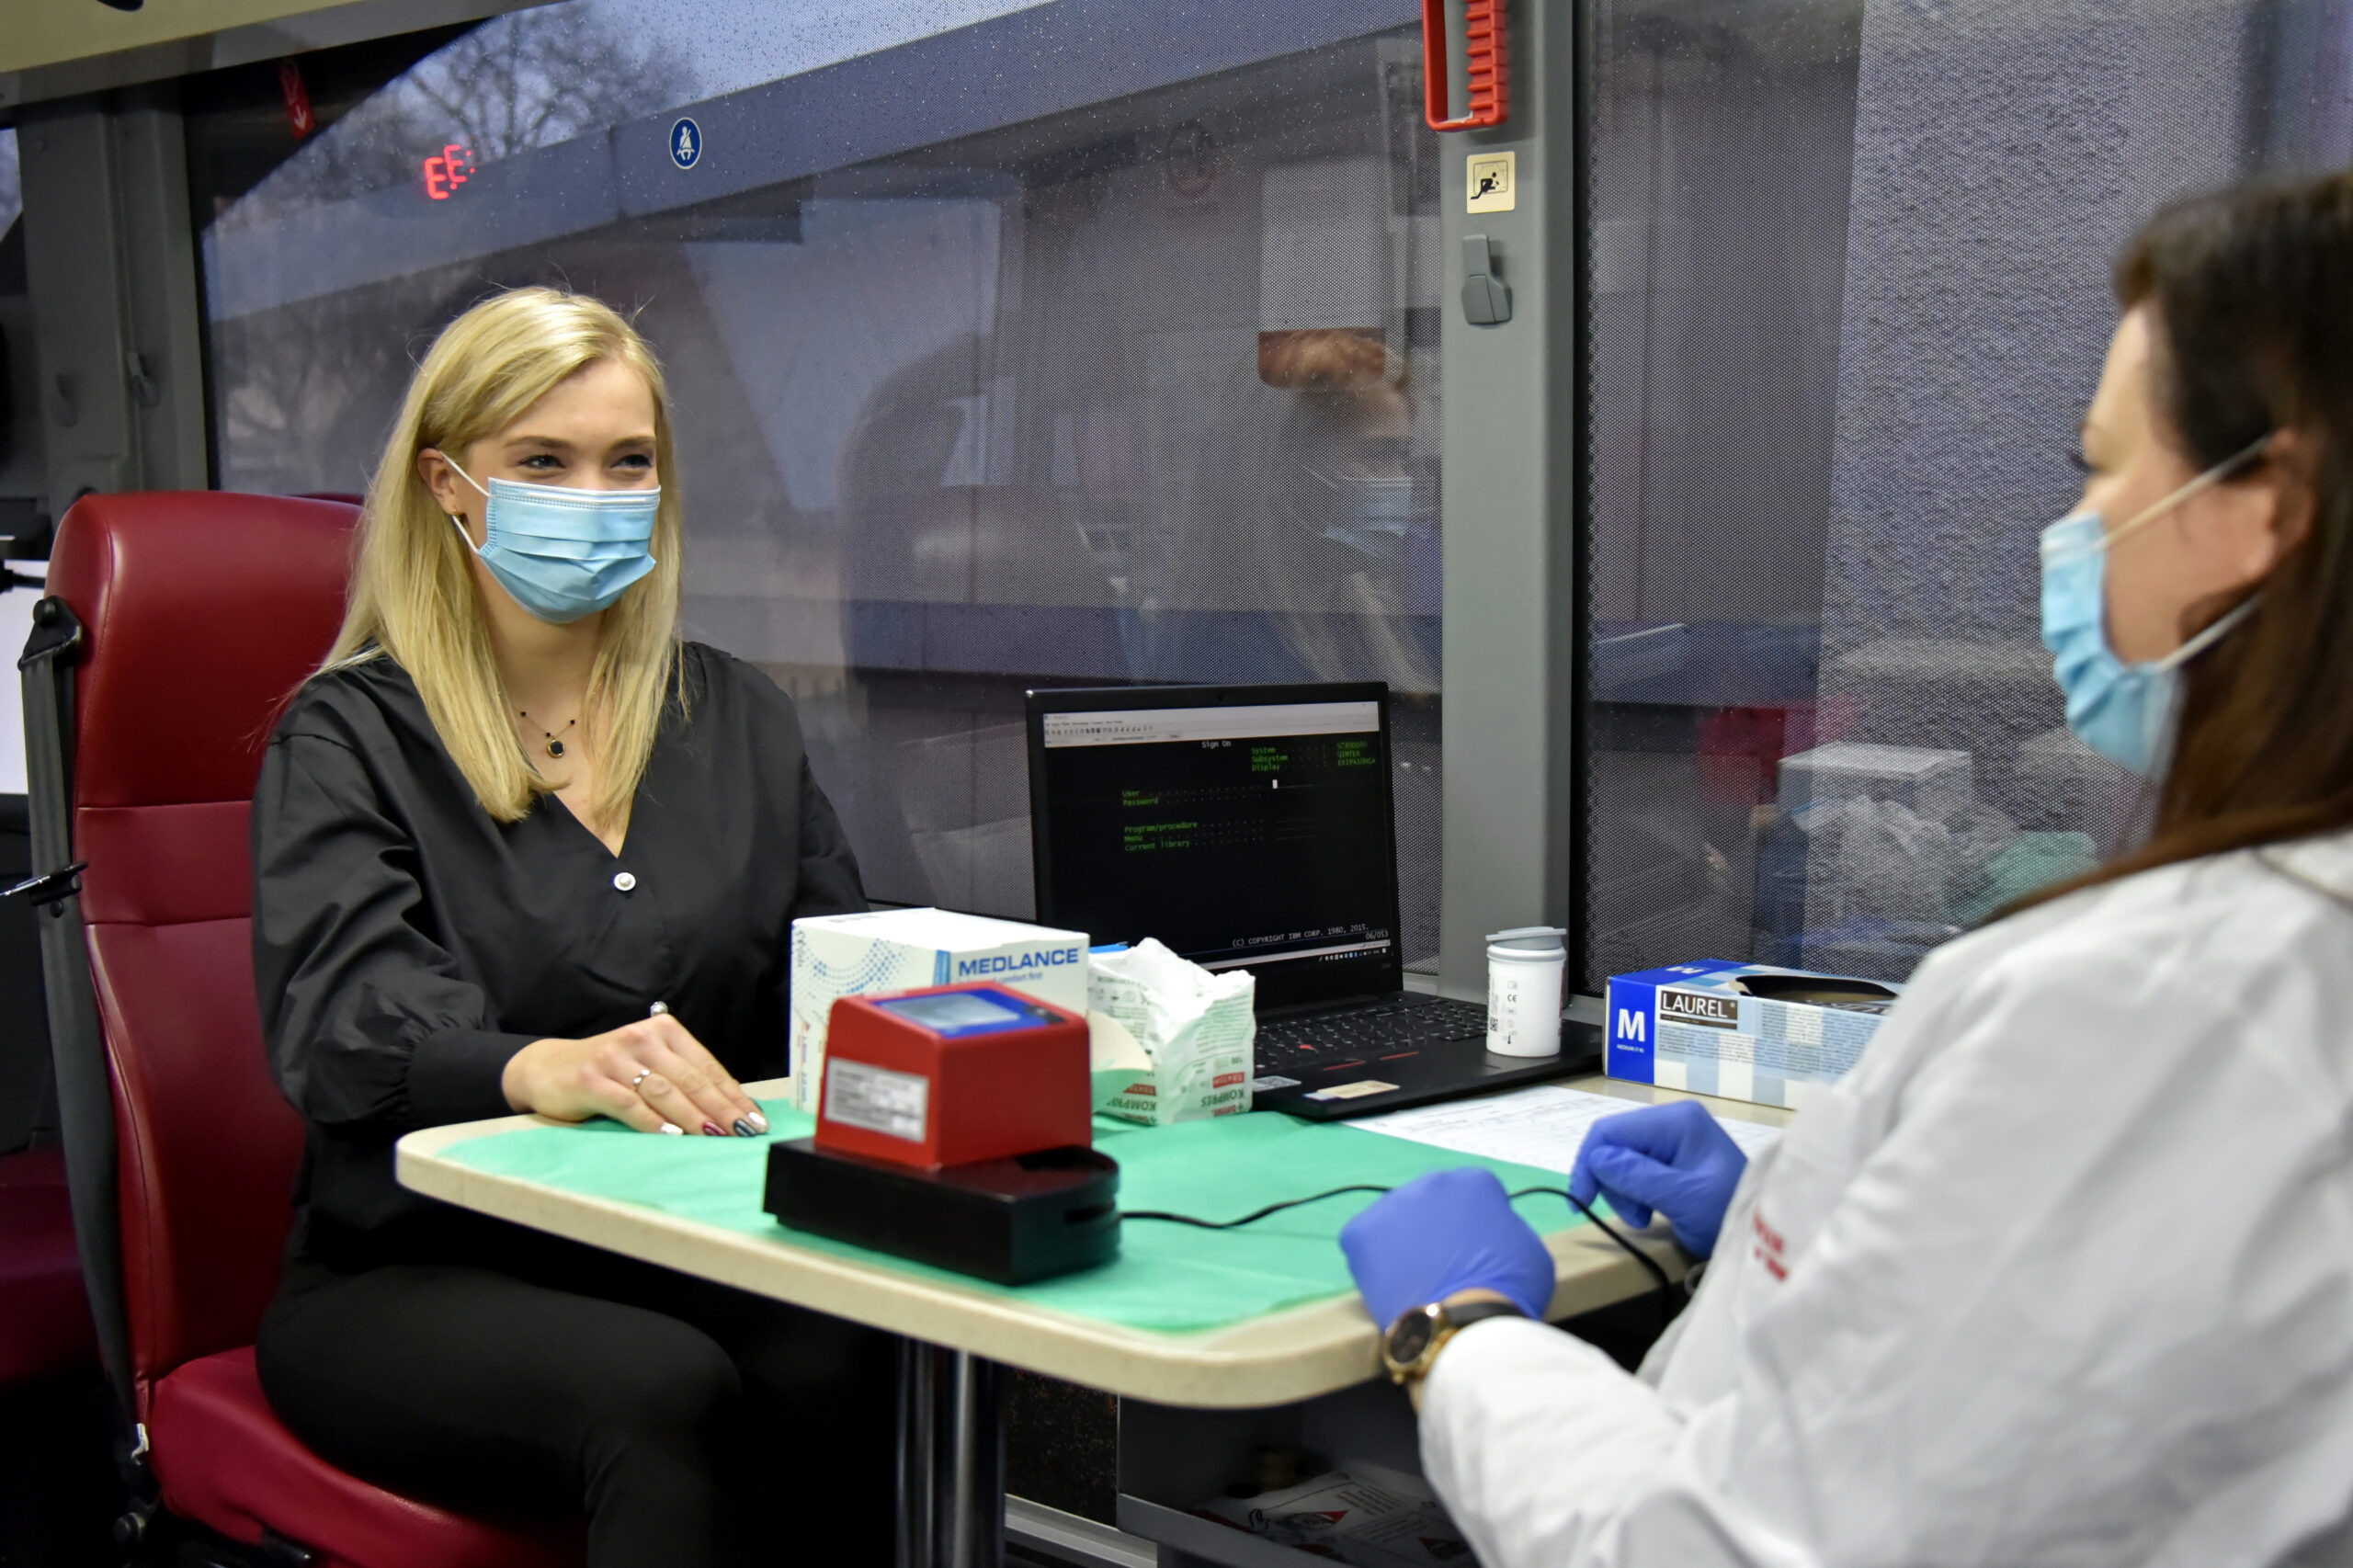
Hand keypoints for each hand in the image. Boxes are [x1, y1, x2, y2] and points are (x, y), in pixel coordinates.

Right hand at [502, 1015, 767, 1137]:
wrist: (548, 1068)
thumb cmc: (609, 1071)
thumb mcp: (648, 1066)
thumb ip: (682, 1080)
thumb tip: (729, 1110)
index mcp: (664, 1031)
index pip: (706, 1066)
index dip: (733, 1094)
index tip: (755, 1119)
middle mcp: (641, 1038)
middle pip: (690, 1078)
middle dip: (722, 1108)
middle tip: (745, 1132)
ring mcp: (615, 1057)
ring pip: (663, 1090)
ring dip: (693, 1116)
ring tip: (717, 1136)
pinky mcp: (591, 1079)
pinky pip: (629, 1103)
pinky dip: (653, 1122)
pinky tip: (672, 1136)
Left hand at [1339, 1168, 1554, 1328]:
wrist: (1464, 1322)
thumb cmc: (1508, 1290)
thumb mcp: (1530, 1248)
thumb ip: (1506, 1227)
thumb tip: (1489, 1230)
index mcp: (1474, 1181)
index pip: (1473, 1196)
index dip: (1476, 1227)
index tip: (1478, 1252)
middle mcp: (1431, 1182)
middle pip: (1432, 1203)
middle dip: (1437, 1229)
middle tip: (1445, 1267)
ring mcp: (1393, 1204)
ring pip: (1397, 1220)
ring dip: (1404, 1242)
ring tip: (1415, 1280)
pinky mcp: (1361, 1232)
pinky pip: (1363, 1240)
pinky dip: (1372, 1259)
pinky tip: (1389, 1282)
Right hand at [1569, 1100, 1745, 1256]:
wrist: (1766, 1234)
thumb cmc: (1728, 1211)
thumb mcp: (1683, 1198)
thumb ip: (1638, 1176)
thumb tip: (1597, 1159)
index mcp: (1676, 1121)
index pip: (1610, 1131)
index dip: (1589, 1164)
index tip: (1581, 1202)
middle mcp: (1672, 1121)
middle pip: (1614, 1144)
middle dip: (1612, 1181)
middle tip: (1633, 1217)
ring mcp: (1675, 1138)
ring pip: (1621, 1158)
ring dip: (1623, 1191)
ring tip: (1645, 1218)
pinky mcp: (1675, 1157)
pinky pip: (1637, 1168)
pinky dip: (1635, 1192)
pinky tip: (1651, 1211)